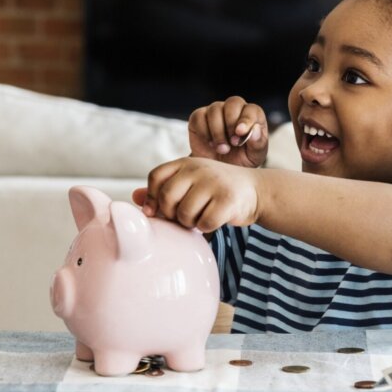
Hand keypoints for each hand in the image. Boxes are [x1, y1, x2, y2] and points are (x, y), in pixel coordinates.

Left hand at [132, 158, 260, 232]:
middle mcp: (199, 168)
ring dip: (190, 223)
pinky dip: (206, 228)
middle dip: (172, 214)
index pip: (157, 177)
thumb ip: (164, 190)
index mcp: (186, 162)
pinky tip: (214, 220)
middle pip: (168, 197)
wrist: (257, 190)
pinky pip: (204, 223)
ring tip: (201, 217)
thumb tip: (135, 198)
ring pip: (185, 213)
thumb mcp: (192, 183)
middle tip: (184, 217)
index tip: (160, 211)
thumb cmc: (218, 190)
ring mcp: (214, 183)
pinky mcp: (228, 200)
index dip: (154, 197)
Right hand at [188, 96, 268, 167]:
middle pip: (233, 102)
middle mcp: (234, 110)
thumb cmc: (240, 161)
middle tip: (233, 143)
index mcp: (252, 117)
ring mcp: (215, 112)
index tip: (241, 132)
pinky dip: (204, 132)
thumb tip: (256, 129)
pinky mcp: (199, 118)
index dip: (247, 119)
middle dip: (232, 123)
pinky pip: (199, 117)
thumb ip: (258, 143)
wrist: (218, 172)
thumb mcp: (254, 157)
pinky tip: (210, 144)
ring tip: (223, 149)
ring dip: (218, 131)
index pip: (252, 109)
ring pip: (215, 109)